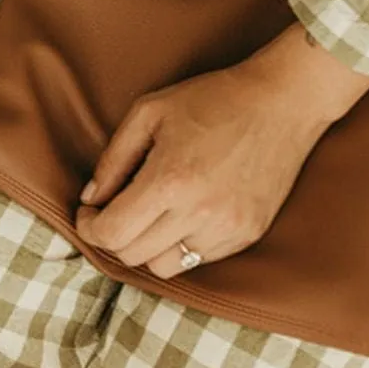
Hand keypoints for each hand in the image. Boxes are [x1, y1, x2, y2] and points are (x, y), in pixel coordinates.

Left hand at [73, 59, 334, 278]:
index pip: (113, 233)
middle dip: (112, 236)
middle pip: (133, 254)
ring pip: (165, 267)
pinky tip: (180, 217)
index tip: (88, 213)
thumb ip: (113, 159)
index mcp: (169, 180)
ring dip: (145, 247)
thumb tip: (90, 199)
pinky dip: (180, 246)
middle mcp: (199, 213)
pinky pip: (199, 260)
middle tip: (110, 211)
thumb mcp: (148, 113)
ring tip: (146, 217)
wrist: (280, 104)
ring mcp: (227, 229)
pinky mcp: (248, 235)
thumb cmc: (211, 100)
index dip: (89, 227)